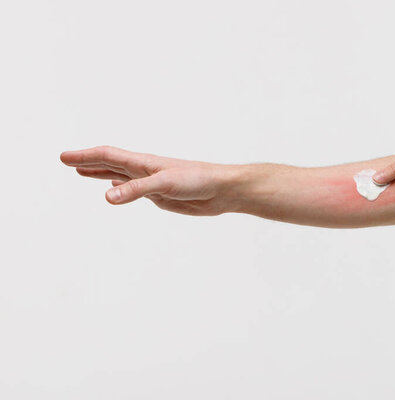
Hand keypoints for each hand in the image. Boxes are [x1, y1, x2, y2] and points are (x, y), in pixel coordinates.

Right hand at [60, 146, 238, 214]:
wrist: (222, 190)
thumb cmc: (198, 180)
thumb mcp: (164, 184)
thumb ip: (136, 190)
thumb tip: (107, 197)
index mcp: (143, 163)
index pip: (108, 156)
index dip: (85, 156)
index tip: (63, 157)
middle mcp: (145, 171)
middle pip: (110, 164)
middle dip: (87, 162)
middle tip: (65, 160)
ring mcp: (152, 183)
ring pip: (120, 176)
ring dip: (100, 174)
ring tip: (82, 172)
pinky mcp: (161, 196)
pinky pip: (134, 191)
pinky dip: (120, 189)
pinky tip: (116, 189)